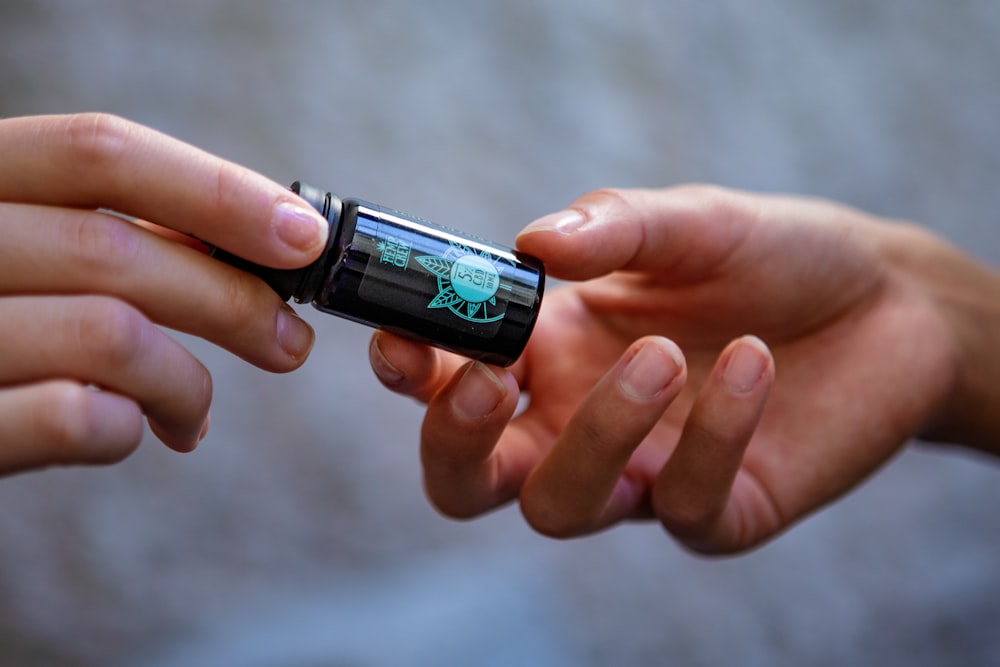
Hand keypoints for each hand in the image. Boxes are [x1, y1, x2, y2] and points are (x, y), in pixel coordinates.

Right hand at [0, 113, 328, 473]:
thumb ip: (88, 235)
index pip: (100, 151)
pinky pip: (72, 417)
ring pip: (112, 335)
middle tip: (289, 342)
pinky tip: (132, 434)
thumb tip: (244, 245)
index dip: (217, 189)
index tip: (303, 236)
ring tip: (193, 415)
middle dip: (234, 300)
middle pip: (121, 249)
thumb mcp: (8, 248)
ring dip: (188, 383)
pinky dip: (126, 428)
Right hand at [369, 185, 966, 553]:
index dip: (408, 372)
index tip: (402, 335)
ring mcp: (642, 476)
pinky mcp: (720, 512)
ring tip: (657, 355)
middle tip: (485, 382)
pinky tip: (752, 363)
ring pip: (561, 507)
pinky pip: (687, 504)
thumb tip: (528, 245)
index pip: (445, 381)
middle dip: (455, 441)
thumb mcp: (688, 221)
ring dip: (595, 435)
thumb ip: (612, 228)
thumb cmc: (769, 255)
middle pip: (467, 481)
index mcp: (549, 352)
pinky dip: (712, 435)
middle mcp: (577, 422)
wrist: (886, 299)